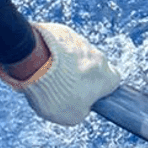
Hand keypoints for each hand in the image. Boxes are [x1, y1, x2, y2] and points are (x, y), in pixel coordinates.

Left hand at [0, 21, 119, 125]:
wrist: (35, 64)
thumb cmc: (56, 91)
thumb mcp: (71, 116)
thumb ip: (82, 110)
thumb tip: (81, 106)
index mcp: (107, 77)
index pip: (113, 82)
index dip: (99, 89)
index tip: (86, 95)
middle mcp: (99, 57)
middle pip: (94, 67)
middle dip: (81, 75)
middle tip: (62, 86)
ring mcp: (82, 41)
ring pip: (77, 55)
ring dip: (66, 63)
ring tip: (46, 74)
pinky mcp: (65, 31)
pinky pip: (62, 44)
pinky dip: (54, 52)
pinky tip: (40, 61)